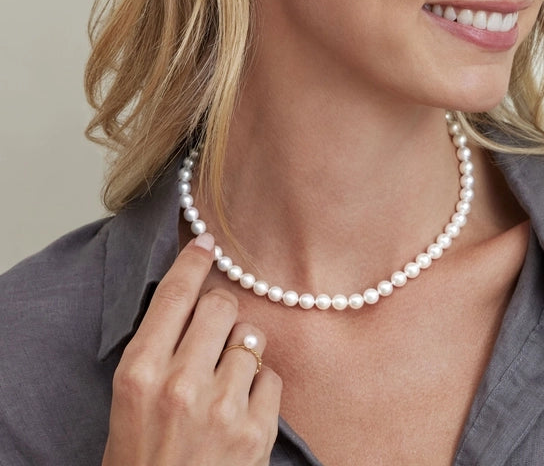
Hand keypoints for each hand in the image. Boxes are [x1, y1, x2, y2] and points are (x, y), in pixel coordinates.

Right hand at [102, 233, 281, 464]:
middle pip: (221, 305)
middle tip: (213, 331)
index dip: (193, 261)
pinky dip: (260, 385)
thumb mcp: (129, 404)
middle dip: (221, 312)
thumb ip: (158, 351)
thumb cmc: (141, 463)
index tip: (206, 243)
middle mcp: (182, 385)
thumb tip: (194, 300)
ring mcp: (223, 408)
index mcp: (140, 375)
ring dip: (241, 350)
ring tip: (224, 381)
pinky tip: (241, 407)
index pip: (173, 296)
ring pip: (251, 337)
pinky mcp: (256, 431)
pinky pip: (271, 375)